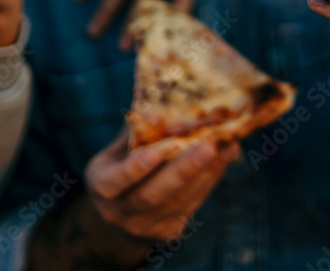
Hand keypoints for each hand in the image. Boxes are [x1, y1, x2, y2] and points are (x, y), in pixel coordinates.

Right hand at [84, 130, 237, 244]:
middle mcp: (120, 212)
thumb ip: (135, 132)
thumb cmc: (118, 171)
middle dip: (183, 171)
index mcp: (102, 187)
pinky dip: (211, 179)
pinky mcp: (169, 232)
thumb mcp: (114, 153)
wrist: (117, 222)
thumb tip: (160, 97)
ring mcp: (145, 227)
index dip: (134, 168)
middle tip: (208, 146)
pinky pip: (193, 204)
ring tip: (227, 146)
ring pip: (179, 201)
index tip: (155, 151)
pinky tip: (226, 158)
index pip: (116, 181)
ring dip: (206, 173)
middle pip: (153, 195)